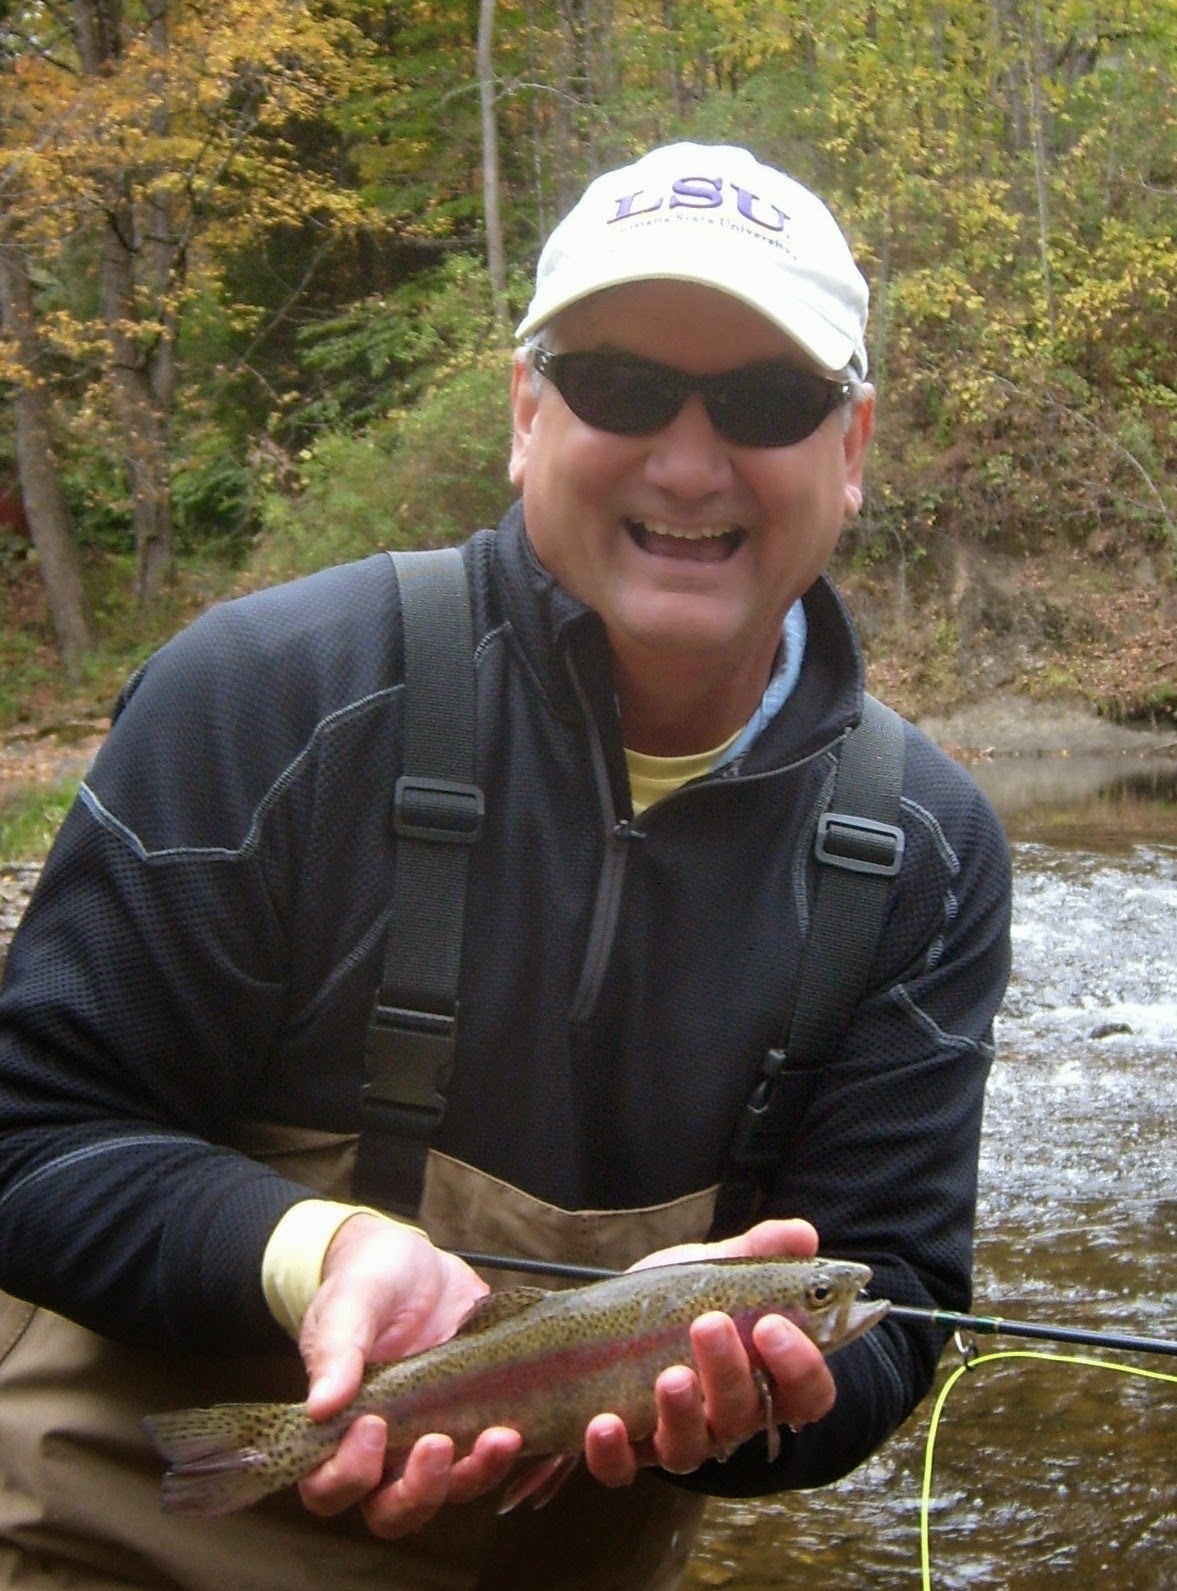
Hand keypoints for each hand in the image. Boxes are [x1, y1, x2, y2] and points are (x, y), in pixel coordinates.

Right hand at [296, 1214, 521, 1535]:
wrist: (415, 1261)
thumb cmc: (368, 1282)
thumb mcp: (350, 1303)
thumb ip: (336, 1350)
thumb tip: (320, 1407)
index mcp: (338, 1430)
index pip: (327, 1488)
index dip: (347, 1475)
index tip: (373, 1426)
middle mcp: (383, 1450)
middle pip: (391, 1511)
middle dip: (417, 1492)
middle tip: (437, 1444)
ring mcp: (431, 1438)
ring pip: (447, 1492)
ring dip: (472, 1475)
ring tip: (497, 1437)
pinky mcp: (474, 1421)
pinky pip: (487, 1459)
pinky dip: (502, 1454)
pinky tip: (514, 1429)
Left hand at [584, 1219, 836, 1486]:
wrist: (622, 1325)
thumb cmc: (687, 1301)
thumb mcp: (720, 1269)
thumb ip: (761, 1250)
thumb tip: (804, 1234)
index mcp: (767, 1379)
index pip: (807, 1392)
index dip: (800, 1366)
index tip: (772, 1323)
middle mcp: (729, 1419)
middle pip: (745, 1414)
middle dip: (729, 1372)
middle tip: (709, 1324)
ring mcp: (681, 1438)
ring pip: (689, 1448)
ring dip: (681, 1414)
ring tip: (670, 1376)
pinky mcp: (630, 1450)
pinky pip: (623, 1468)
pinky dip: (613, 1453)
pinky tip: (604, 1422)